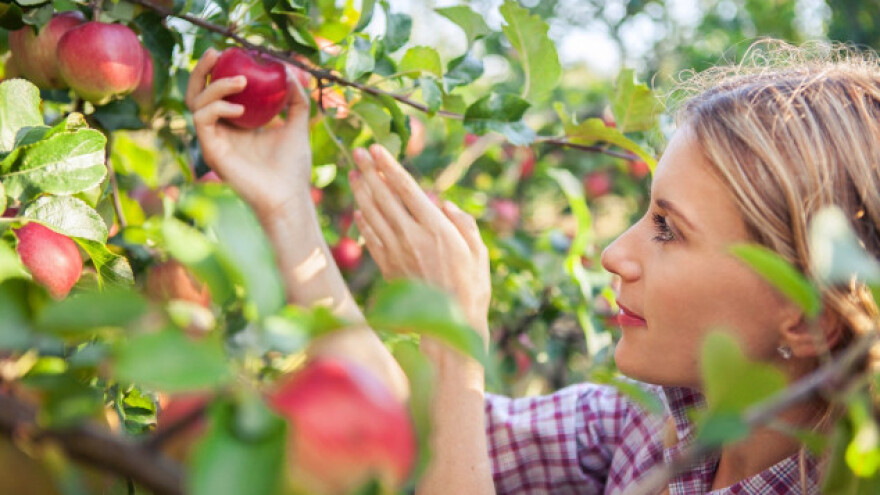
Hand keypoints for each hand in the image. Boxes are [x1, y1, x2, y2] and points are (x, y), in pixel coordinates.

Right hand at [185, 48, 311, 215]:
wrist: (289, 195)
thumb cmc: (293, 166)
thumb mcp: (298, 125)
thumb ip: (297, 100)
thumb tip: (291, 73)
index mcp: (238, 122)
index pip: (219, 90)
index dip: (220, 69)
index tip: (233, 52)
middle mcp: (222, 129)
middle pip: (198, 92)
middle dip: (202, 70)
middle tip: (217, 54)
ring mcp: (214, 140)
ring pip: (195, 102)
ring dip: (215, 86)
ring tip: (241, 81)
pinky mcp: (211, 151)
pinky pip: (202, 119)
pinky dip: (217, 107)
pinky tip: (239, 109)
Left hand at [349, 145, 490, 343]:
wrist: (450, 327)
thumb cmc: (472, 289)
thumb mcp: (479, 253)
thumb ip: (464, 224)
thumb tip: (445, 203)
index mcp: (436, 228)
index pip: (406, 188)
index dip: (389, 166)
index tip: (377, 149)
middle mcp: (411, 236)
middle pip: (384, 196)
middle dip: (370, 171)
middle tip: (357, 151)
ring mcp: (396, 252)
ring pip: (372, 214)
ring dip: (361, 191)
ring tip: (352, 173)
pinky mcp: (388, 268)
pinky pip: (371, 239)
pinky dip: (363, 222)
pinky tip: (358, 210)